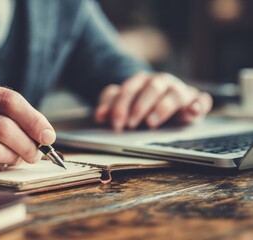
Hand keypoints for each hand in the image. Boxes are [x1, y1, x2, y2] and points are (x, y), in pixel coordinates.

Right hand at [0, 78, 54, 172]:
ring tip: (22, 157)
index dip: (34, 118)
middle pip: (3, 126)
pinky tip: (2, 160)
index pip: (8, 100)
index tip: (48, 134)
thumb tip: (38, 132)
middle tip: (38, 151)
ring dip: (15, 157)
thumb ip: (1, 109)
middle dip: (28, 143)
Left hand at [94, 72, 212, 130]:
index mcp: (141, 80)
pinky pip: (201, 101)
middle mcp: (161, 81)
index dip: (120, 106)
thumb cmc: (138, 104)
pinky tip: (192, 111)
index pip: (129, 89)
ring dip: (161, 108)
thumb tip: (99, 116)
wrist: (160, 102)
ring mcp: (179, 90)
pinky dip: (199, 104)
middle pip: (151, 89)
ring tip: (151, 123)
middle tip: (130, 124)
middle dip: (139, 107)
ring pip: (173, 94)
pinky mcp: (195, 101)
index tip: (115, 123)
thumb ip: (109, 107)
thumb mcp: (121, 105)